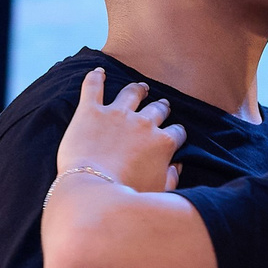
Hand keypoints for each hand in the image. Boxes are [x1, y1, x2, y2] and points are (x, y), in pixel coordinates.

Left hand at [60, 67, 186, 192]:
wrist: (93, 191)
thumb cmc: (127, 196)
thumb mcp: (159, 191)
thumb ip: (172, 177)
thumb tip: (177, 166)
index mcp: (162, 143)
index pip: (176, 132)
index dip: (176, 133)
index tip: (173, 135)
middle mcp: (143, 123)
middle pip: (157, 110)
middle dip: (161, 108)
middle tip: (162, 106)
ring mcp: (117, 114)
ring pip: (131, 93)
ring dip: (138, 89)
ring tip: (141, 87)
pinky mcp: (90, 111)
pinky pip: (93, 87)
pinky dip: (95, 77)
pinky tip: (98, 71)